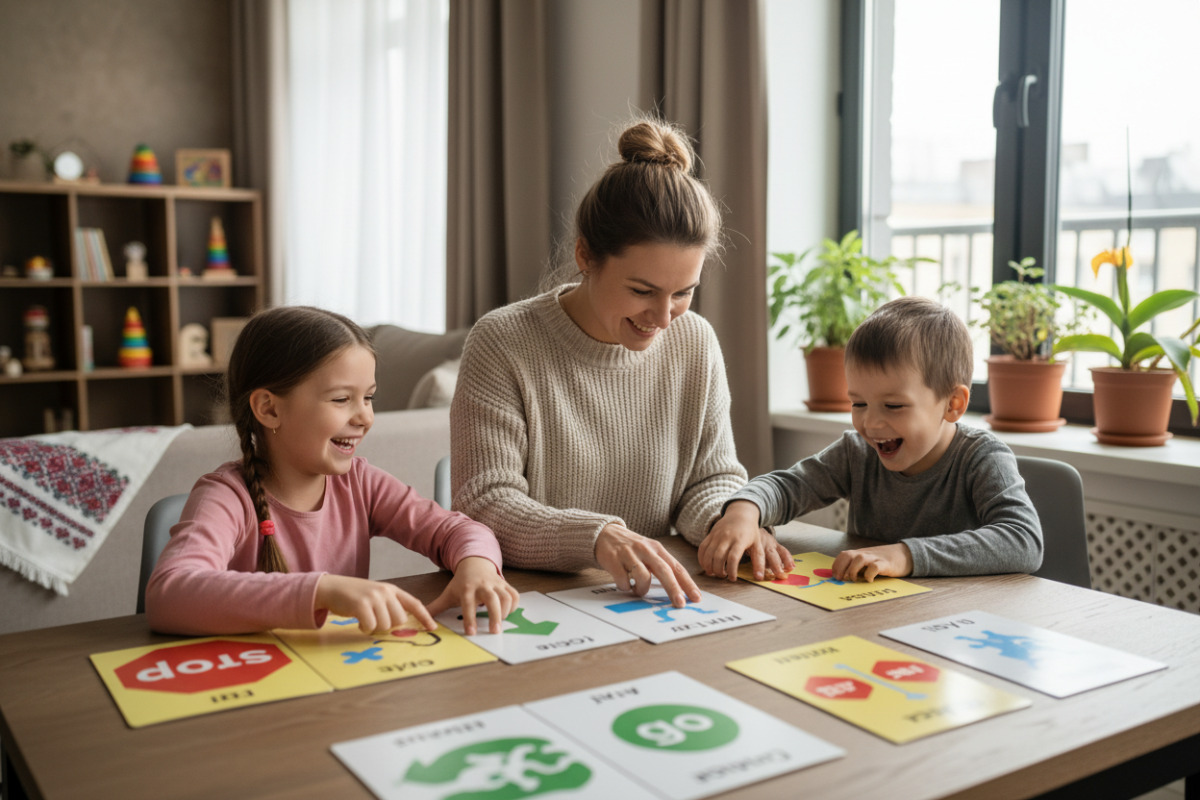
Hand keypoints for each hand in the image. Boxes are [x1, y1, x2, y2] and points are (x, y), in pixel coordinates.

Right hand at [315, 574, 435, 634]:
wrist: (332, 588)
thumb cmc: (354, 596)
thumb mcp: (376, 596)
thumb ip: (390, 606)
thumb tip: (402, 624)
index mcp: (392, 590)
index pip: (414, 603)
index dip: (424, 616)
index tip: (432, 627)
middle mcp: (385, 592)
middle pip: (399, 620)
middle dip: (388, 625)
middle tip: (374, 620)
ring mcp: (374, 597)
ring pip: (385, 625)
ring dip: (374, 627)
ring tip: (364, 618)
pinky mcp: (362, 605)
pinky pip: (370, 626)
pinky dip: (364, 628)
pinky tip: (358, 620)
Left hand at [426, 556, 519, 634]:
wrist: (475, 563)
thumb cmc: (462, 583)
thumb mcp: (448, 593)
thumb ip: (435, 608)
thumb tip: (419, 619)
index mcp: (467, 589)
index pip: (468, 604)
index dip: (469, 618)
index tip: (471, 633)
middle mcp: (483, 586)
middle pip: (492, 599)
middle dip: (495, 615)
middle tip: (494, 631)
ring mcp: (496, 584)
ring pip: (506, 597)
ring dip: (506, 611)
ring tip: (500, 623)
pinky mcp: (505, 584)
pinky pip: (514, 595)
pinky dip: (514, 606)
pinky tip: (508, 613)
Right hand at [595, 523, 701, 607]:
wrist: (604, 534)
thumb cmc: (631, 548)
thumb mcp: (649, 552)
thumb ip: (662, 567)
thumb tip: (679, 591)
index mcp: (657, 549)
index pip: (677, 568)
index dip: (688, 584)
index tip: (696, 598)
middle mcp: (645, 550)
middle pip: (664, 571)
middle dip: (673, 589)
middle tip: (680, 604)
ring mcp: (629, 554)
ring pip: (643, 577)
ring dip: (642, 590)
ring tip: (637, 590)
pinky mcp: (614, 559)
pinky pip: (623, 580)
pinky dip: (625, 587)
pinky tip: (624, 584)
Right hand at [699, 500, 792, 581]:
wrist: (740, 514)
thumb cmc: (750, 532)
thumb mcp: (758, 545)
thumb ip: (759, 562)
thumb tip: (759, 578)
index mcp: (740, 540)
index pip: (733, 558)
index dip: (732, 571)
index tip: (733, 579)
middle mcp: (726, 537)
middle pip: (718, 557)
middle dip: (718, 571)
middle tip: (723, 576)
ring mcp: (716, 535)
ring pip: (708, 554)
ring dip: (709, 567)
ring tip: (714, 573)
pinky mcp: (709, 535)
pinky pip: (702, 549)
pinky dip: (701, 559)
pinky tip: (706, 566)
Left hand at [831, 543, 912, 581]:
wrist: (904, 555)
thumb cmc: (883, 562)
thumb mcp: (868, 562)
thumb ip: (858, 567)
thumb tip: (844, 579)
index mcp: (860, 553)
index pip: (843, 555)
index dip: (836, 565)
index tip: (835, 576)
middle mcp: (865, 554)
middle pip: (848, 555)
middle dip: (840, 567)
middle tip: (840, 579)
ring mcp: (875, 558)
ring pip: (859, 559)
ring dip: (852, 570)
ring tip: (853, 579)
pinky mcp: (885, 564)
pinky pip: (875, 567)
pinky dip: (869, 574)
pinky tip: (869, 580)